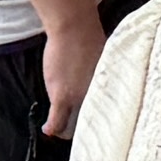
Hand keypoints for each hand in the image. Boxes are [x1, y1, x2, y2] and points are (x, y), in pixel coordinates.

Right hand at [39, 0, 107, 134]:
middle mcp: (98, 98)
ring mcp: (79, 99)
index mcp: (111, 90)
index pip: (109, 115)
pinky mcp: (62, 96)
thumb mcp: (106, 61)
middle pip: (93, 123)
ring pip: (73, 124)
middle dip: (87, 129)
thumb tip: (106, 82)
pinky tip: (48, 130)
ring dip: (66, 128)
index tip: (99, 126)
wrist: (75, 28)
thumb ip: (105, 77)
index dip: (102, 121)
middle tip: (81, 131)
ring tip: (63, 129)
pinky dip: (52, 127)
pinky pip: (56, 120)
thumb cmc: (92, 38)